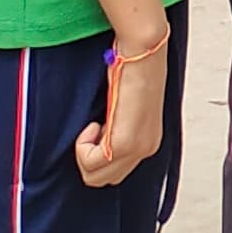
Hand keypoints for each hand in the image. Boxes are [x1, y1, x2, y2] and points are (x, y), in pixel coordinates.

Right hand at [75, 34, 168, 187]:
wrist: (142, 53)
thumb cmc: (131, 71)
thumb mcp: (126, 106)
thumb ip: (117, 127)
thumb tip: (99, 137)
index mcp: (149, 141)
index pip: (116, 171)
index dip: (98, 153)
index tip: (97, 129)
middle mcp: (147, 149)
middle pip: (105, 179)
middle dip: (89, 157)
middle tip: (94, 127)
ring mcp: (137, 148)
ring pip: (95, 176)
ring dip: (85, 152)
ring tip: (95, 124)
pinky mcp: (125, 143)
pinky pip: (90, 162)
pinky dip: (82, 145)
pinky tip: (94, 122)